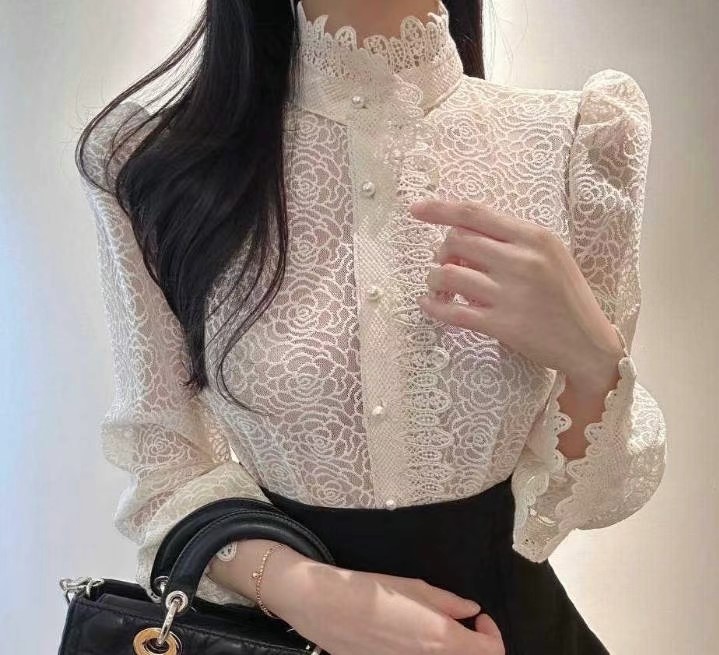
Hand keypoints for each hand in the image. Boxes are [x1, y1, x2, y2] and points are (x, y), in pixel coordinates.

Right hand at [264, 556, 504, 654]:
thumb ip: (448, 602)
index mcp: (440, 639)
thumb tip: (470, 610)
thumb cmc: (370, 591)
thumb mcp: (414, 587)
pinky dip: (423, 653)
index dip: (491, 635)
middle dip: (471, 645)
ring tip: (432, 628)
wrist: (325, 607)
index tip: (477, 619)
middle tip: (461, 625)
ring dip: (448, 649)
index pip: (490, 653)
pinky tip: (409, 637)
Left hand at [409, 199, 623, 387]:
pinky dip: (433, 307)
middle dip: (442, 252)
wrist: (589, 344)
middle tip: (447, 265)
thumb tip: (462, 233)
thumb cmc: (567, 297)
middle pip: (456, 241)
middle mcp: (522, 261)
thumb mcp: (551, 255)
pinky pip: (453, 312)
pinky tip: (429, 305)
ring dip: (434, 281)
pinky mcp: (502, 325)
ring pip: (447, 275)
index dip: (439, 209)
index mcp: (535, 237)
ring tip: (440, 289)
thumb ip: (512, 240)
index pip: (475, 214)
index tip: (416, 209)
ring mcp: (511, 294)